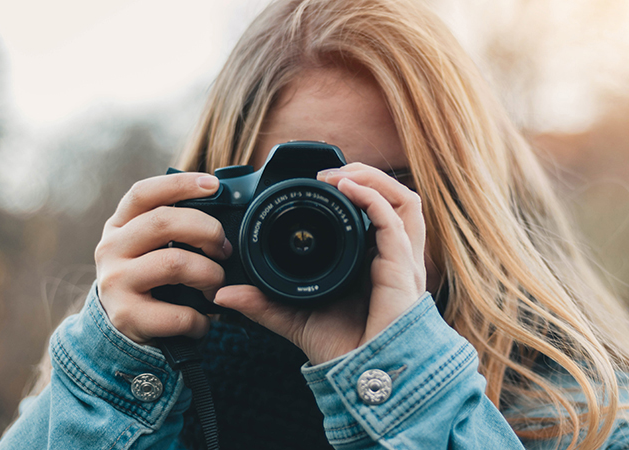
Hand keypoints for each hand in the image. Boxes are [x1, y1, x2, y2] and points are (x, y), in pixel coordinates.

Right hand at [94, 173, 231, 344]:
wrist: (121, 326)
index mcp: (120, 224)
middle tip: (225, 249)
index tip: (214, 185)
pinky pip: (179, 313)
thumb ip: (176, 223)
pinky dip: (200, 319)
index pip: (144, 193)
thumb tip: (221, 202)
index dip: (180, 184)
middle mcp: (111, 248)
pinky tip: (202, 321)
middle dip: (207, 231)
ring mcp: (115, 282)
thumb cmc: (150, 276)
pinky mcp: (127, 316)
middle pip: (164, 222)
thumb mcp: (152, 245)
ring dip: (210, 275)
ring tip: (216, 286)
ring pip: (175, 264)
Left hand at [214, 163, 426, 364]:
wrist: (364, 374)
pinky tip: (347, 188)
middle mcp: (392, 256)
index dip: (356, 192)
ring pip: (405, 200)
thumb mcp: (293, 317)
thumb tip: (222, 296)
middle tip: (329, 173)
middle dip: (366, 176)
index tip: (318, 184)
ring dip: (373, 179)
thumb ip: (262, 303)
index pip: (376, 215)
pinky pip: (395, 220)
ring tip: (340, 174)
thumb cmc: (342, 348)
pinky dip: (372, 196)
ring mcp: (402, 259)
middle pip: (395, 198)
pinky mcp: (403, 266)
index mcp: (373, 261)